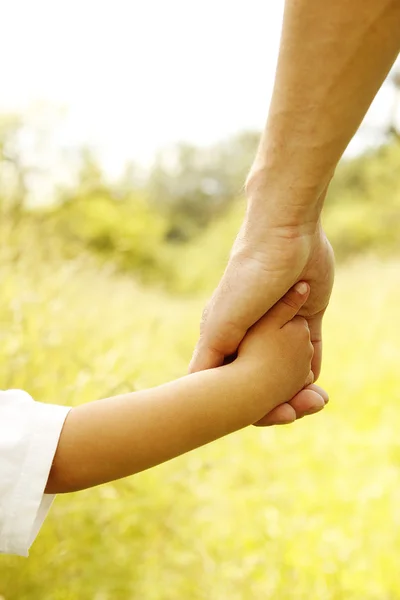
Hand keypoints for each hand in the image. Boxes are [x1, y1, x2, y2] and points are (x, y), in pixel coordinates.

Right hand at [189, 184, 333, 423]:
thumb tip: (194, 389)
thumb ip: (210, 354)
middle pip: (261, 378)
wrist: (284, 235)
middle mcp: (250, 334)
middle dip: (277, 399)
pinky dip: (312, 367)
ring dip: (298, 387)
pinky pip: (310, 349)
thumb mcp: (222, 321)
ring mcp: (278, 326)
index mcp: (225, 336)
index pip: (230, 381)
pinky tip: (317, 383)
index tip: (266, 419)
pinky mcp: (305, 315)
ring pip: (287, 367)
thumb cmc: (247, 278)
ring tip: (313, 402)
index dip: (246, 405)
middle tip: (294, 414)